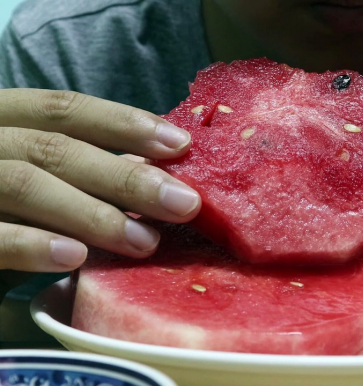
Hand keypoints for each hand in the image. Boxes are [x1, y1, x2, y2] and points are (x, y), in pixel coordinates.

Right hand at [0, 89, 199, 275]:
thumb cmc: (1, 206)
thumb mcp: (38, 176)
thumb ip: (80, 170)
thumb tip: (160, 173)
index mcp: (2, 119)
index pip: (63, 109)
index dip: (123, 122)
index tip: (180, 144)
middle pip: (54, 148)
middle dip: (126, 176)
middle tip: (184, 204)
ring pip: (24, 183)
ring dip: (92, 213)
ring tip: (144, 241)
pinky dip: (30, 245)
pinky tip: (74, 258)